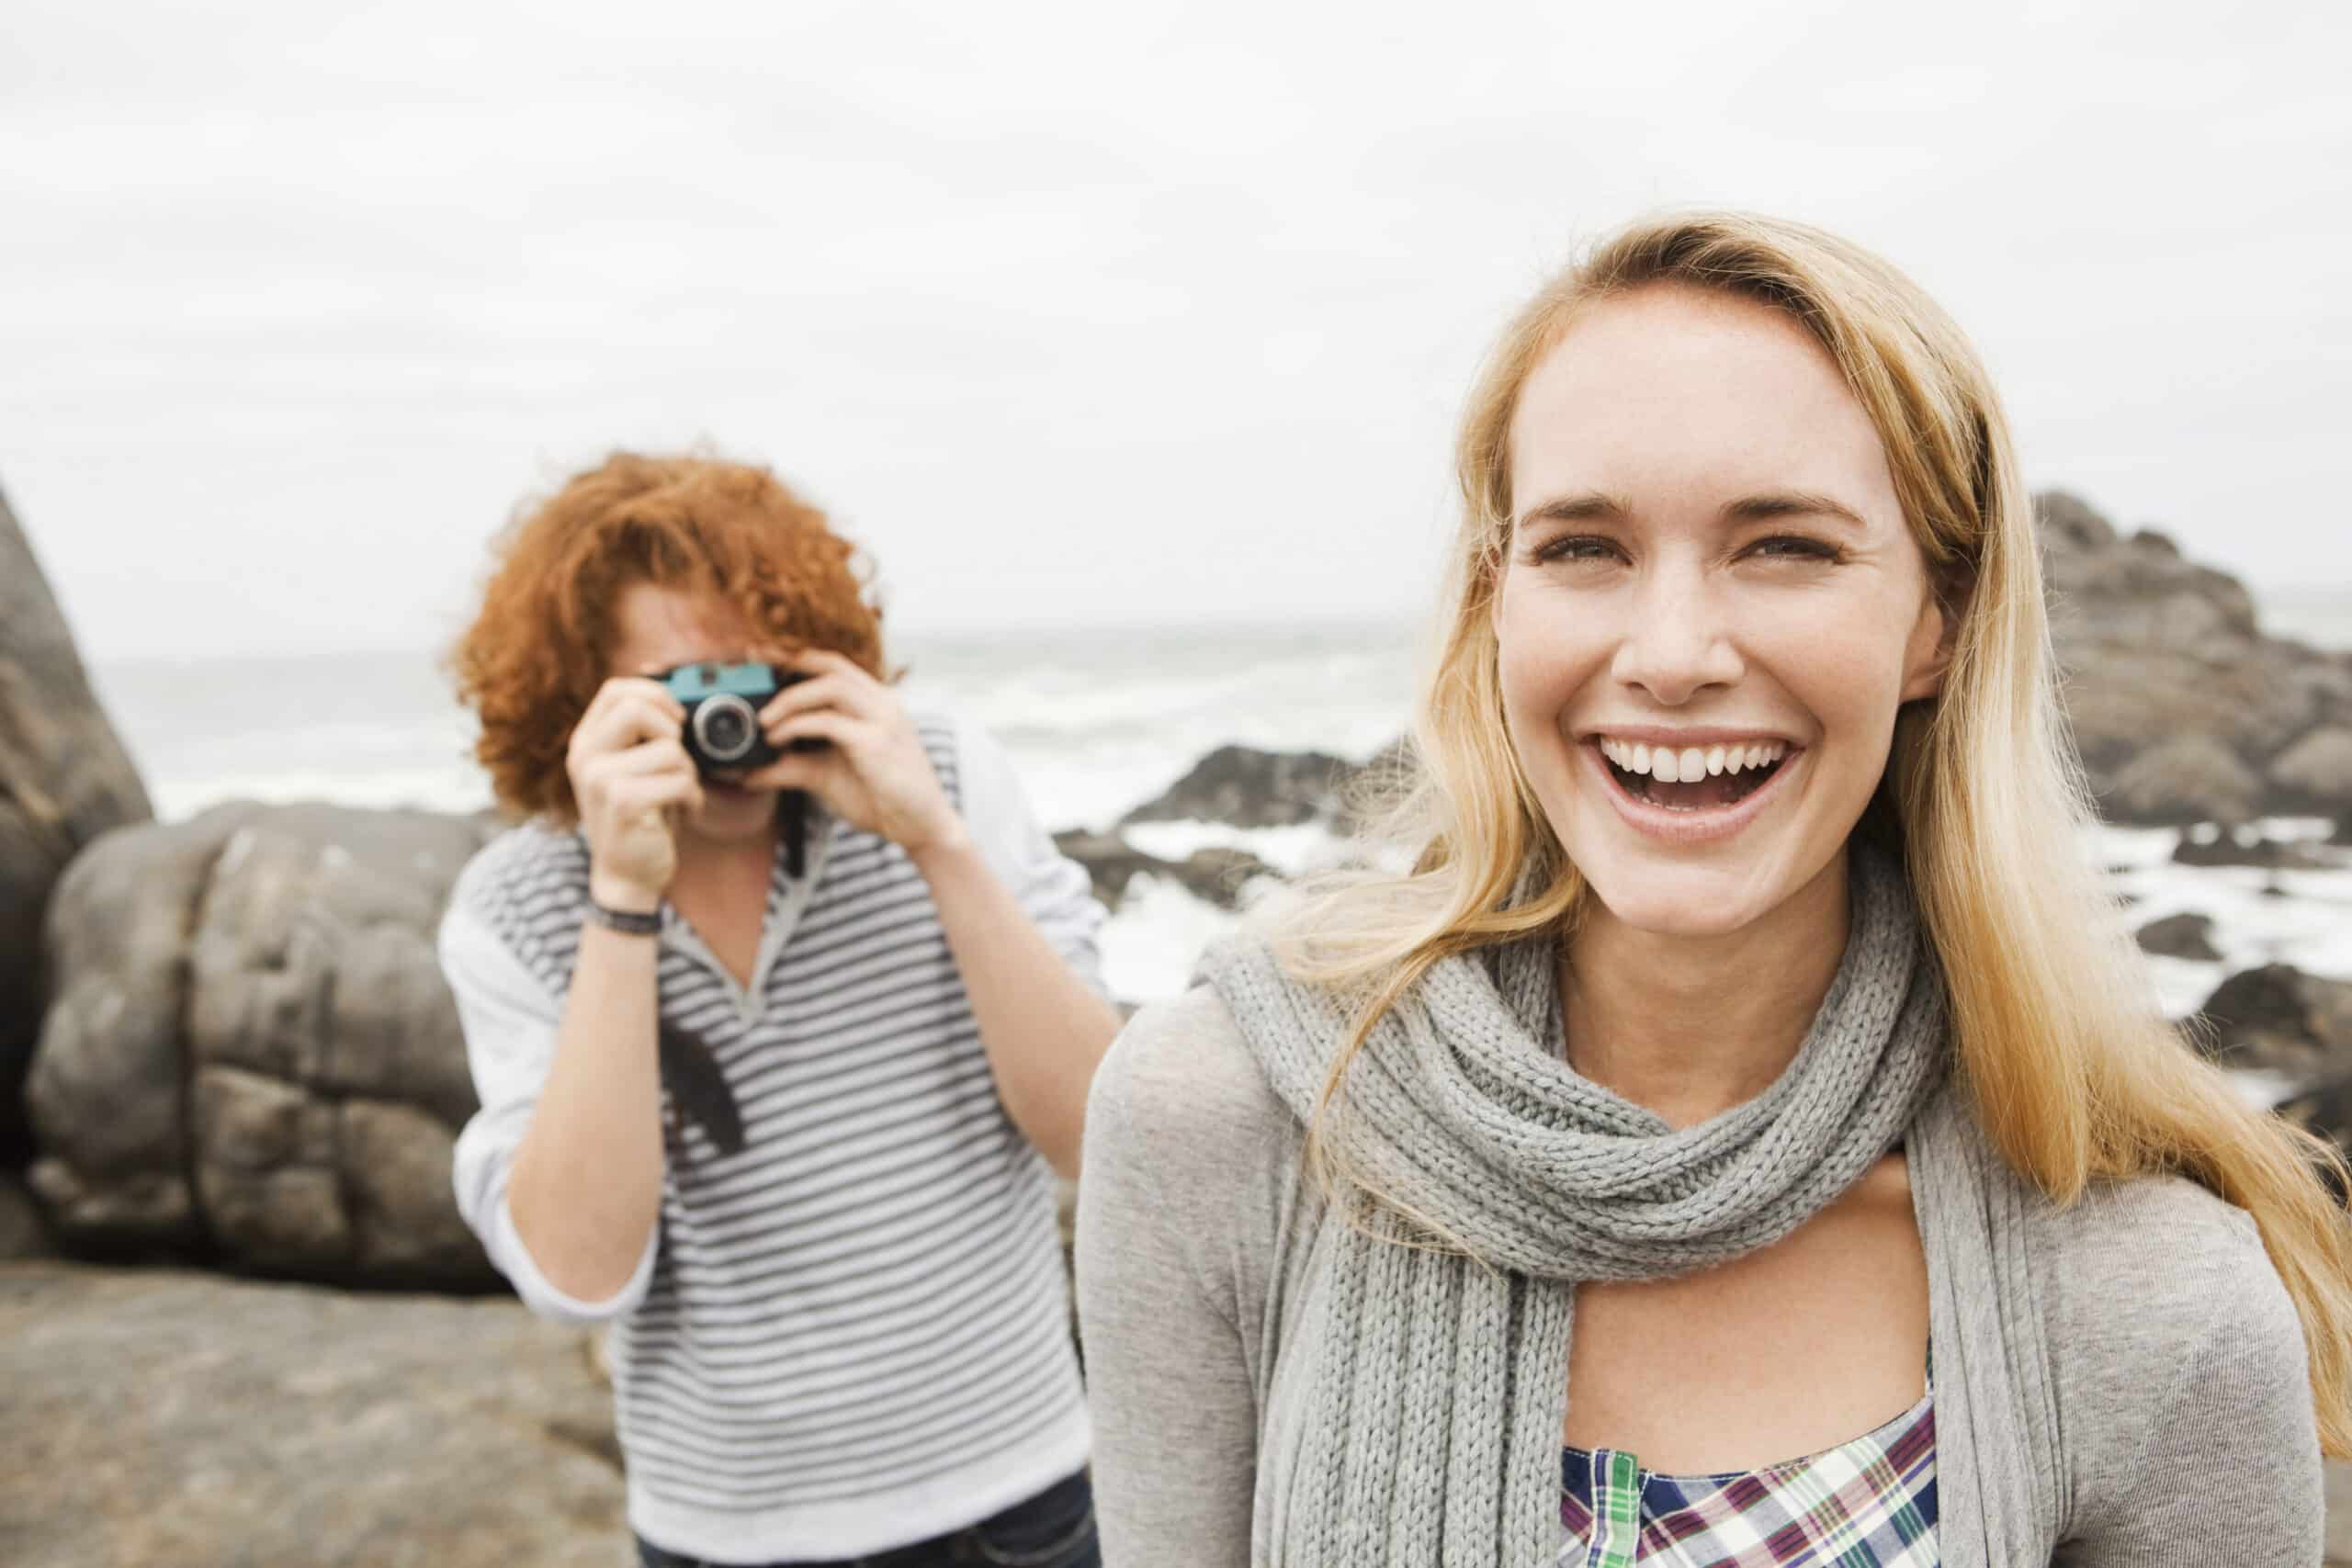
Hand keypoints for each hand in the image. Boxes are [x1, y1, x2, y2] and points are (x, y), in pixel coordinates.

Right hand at [565, 676, 704, 909]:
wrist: (628, 874)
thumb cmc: (642, 815)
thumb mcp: (634, 766)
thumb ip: (642, 733)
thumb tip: (677, 698)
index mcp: (586, 741)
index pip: (616, 690)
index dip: (655, 695)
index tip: (676, 721)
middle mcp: (584, 756)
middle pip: (636, 709)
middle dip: (672, 731)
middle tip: (677, 759)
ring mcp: (599, 779)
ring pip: (669, 749)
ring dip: (688, 772)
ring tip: (679, 793)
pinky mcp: (622, 803)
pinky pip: (679, 780)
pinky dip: (694, 797)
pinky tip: (684, 811)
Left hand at [737, 651, 963, 853]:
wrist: (921, 826)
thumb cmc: (881, 798)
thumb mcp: (825, 777)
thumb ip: (789, 768)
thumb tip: (746, 772)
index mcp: (874, 703)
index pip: (833, 665)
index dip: (794, 657)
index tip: (759, 655)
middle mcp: (882, 702)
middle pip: (831, 664)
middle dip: (787, 661)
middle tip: (751, 668)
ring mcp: (882, 719)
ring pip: (831, 685)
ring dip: (790, 698)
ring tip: (764, 721)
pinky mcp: (877, 742)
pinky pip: (830, 722)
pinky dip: (797, 726)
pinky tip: (777, 739)